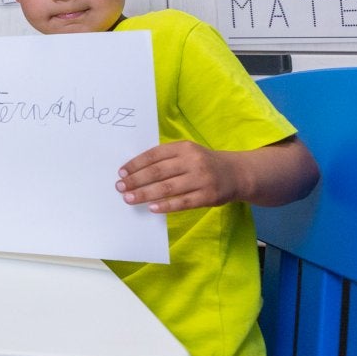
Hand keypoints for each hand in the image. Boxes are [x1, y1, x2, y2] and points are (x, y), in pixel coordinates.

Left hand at [115, 140, 243, 213]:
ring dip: (145, 194)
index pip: (154, 155)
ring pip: (167, 188)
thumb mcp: (188, 153)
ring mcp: (201, 179)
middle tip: (120, 187)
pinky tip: (152, 208)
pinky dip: (166, 205)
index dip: (136, 164)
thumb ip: (167, 158)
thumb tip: (136, 170)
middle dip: (136, 180)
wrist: (237, 174)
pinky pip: (183, 202)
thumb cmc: (204, 163)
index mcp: (184, 148)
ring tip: (129, 198)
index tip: (121, 172)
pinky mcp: (208, 196)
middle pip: (158, 172)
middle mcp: (192, 161)